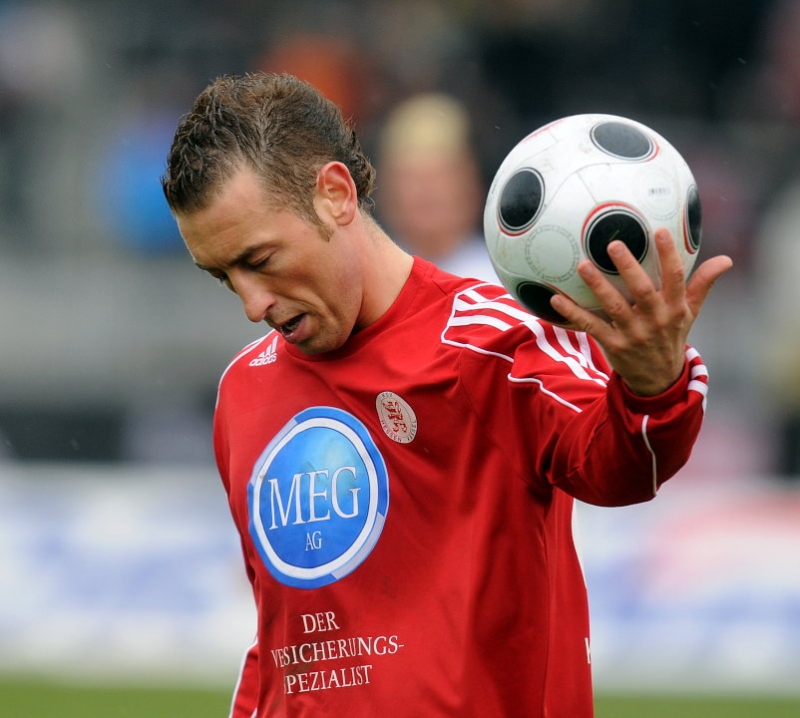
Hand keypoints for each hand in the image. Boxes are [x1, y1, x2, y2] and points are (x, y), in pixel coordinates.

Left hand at [550, 229, 733, 395]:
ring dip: (597, 286)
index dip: (668, 254)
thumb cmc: (672, 336)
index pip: (675, 278)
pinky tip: (556, 299)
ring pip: (614, 307)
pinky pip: (591, 327)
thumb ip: (702, 285)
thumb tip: (726, 259)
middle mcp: (655, 320)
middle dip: (628, 267)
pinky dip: (573, 313)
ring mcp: (633, 334)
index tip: (659, 231)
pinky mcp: (614, 345)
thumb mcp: (690, 313)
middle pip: (642, 290)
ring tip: (582, 265)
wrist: (659, 379)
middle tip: (612, 244)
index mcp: (675, 308)